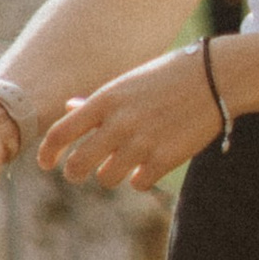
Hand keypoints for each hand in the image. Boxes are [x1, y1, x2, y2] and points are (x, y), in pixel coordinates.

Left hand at [39, 44, 220, 191]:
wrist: (212, 79)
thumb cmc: (164, 76)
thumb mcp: (126, 83)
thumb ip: (96, 101)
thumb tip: (68, 109)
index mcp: (105, 99)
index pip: (61, 132)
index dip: (47, 152)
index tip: (46, 164)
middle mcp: (119, 123)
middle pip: (78, 165)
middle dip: (75, 172)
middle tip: (77, 172)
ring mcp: (142, 143)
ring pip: (107, 178)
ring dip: (110, 173)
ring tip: (121, 161)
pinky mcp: (164, 160)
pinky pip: (138, 183)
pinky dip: (140, 177)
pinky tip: (149, 163)